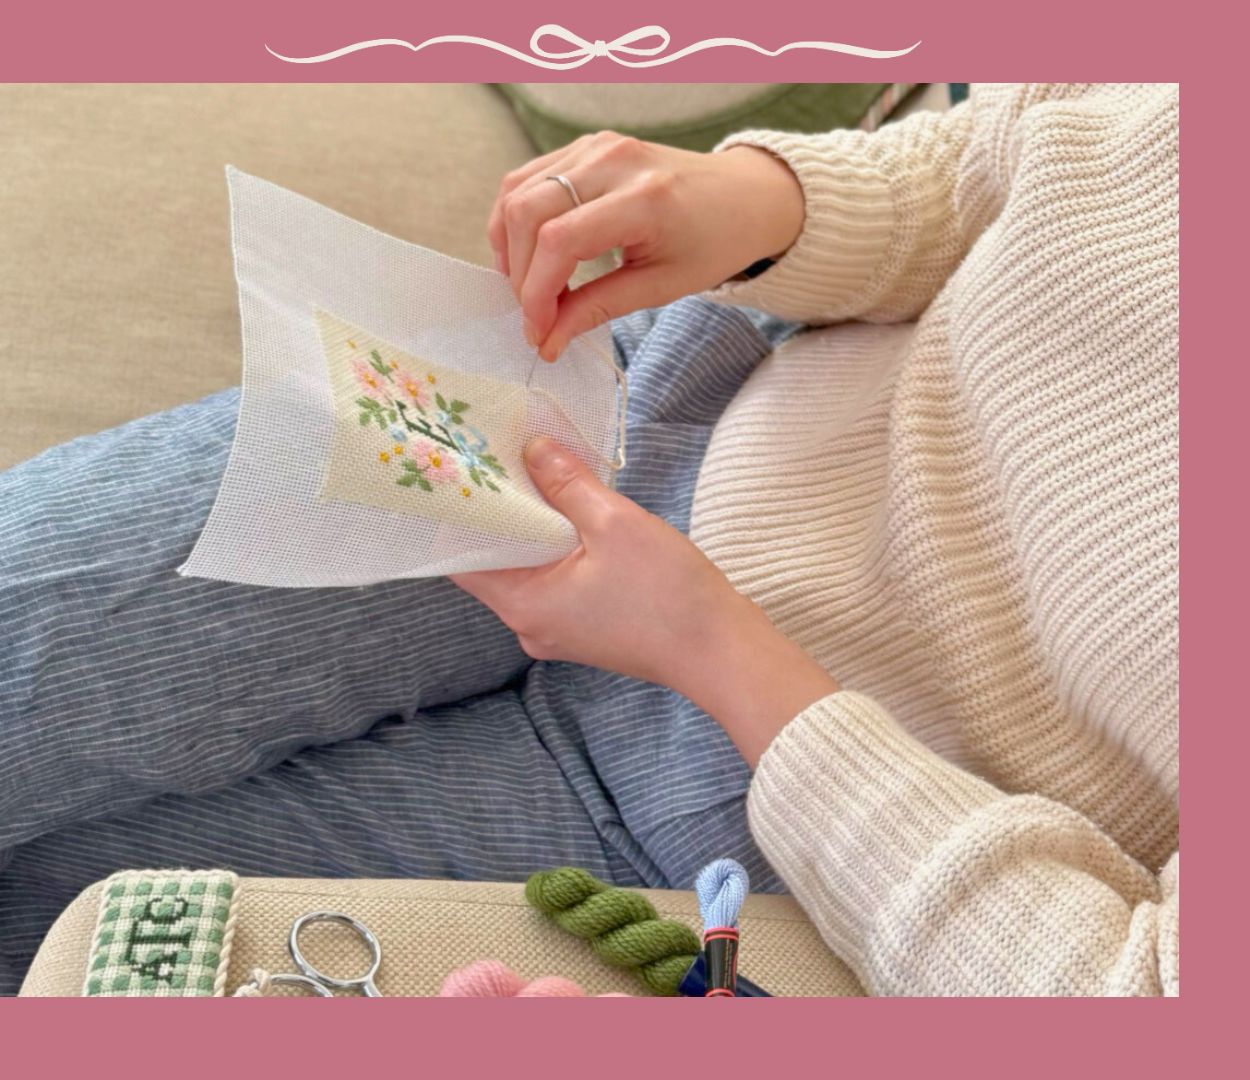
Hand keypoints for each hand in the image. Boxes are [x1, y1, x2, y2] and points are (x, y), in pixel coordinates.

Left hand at [451, 438, 837, 766]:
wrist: (721, 651)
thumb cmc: (668, 594)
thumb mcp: (614, 523)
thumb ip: (566, 483)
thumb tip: (533, 450)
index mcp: (524, 604)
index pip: (463, 558)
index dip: (460, 513)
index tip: (464, 472)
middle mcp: (530, 624)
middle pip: (496, 562)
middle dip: (502, 512)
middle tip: (504, 460)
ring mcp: (558, 631)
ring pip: (529, 570)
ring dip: (535, 528)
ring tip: (542, 478)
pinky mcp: (585, 629)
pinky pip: (557, 582)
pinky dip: (559, 549)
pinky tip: (577, 516)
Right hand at [489, 132, 803, 361]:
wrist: (743, 195)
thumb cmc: (712, 243)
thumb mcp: (662, 286)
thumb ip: (598, 309)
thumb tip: (547, 341)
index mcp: (643, 198)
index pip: (560, 241)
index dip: (537, 293)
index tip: (539, 332)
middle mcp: (613, 161)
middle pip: (527, 212)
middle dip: (520, 274)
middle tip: (536, 316)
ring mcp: (596, 145)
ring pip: (517, 190)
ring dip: (511, 245)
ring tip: (528, 286)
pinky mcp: (586, 144)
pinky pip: (528, 177)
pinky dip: (517, 219)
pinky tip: (530, 254)